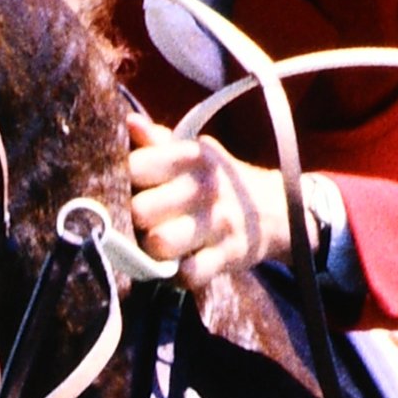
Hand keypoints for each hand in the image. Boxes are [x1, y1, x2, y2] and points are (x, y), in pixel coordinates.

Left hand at [127, 112, 328, 301]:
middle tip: (139, 222)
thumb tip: (128, 123)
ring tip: (154, 244)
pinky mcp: (228, 256)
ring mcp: (218, 224)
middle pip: (141, 210)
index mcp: (191, 157)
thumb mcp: (193, 154)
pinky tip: (178, 262)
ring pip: (160, 244)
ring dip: (151, 250)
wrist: (275, 208)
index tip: (127, 188)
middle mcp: (204, 188)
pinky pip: (189, 274)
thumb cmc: (216, 180)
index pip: (135, 167)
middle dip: (132, 220)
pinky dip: (178, 274)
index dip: (122, 181)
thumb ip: (158, 142)